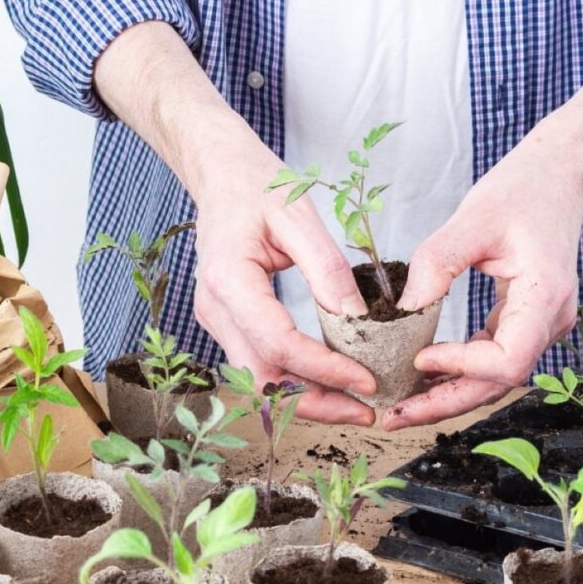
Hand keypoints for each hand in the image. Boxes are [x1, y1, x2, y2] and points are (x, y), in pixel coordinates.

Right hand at [91, 22, 376, 423]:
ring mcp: (216, 320)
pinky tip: (331, 379)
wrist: (219, 174)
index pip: (278, 343)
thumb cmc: (257, 185)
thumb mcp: (299, 217)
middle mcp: (214, 309)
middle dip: (315, 402)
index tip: (367, 379)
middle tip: (366, 409)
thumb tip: (360, 321)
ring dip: (306, 397)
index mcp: (228, 280)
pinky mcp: (227, 323)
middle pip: (263, 379)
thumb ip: (327, 270)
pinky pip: (260, 362)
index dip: (324, 369)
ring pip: (260, 379)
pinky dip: (296, 378)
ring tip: (356, 402)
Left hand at [379, 35, 582, 430]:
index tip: (420, 357)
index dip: (463, 367)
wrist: (557, 176)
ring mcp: (540, 325)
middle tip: (392, 416)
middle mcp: (549, 321)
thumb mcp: (473, 218)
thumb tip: (403, 311)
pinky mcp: (525, 321)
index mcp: (545, 296)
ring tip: (398, 406)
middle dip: (444, 403)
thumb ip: (438, 263)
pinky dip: (457, 372)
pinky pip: (492, 359)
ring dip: (447, 395)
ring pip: (494, 379)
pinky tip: (421, 377)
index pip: (508, 360)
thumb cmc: (523, 190)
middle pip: (498, 382)